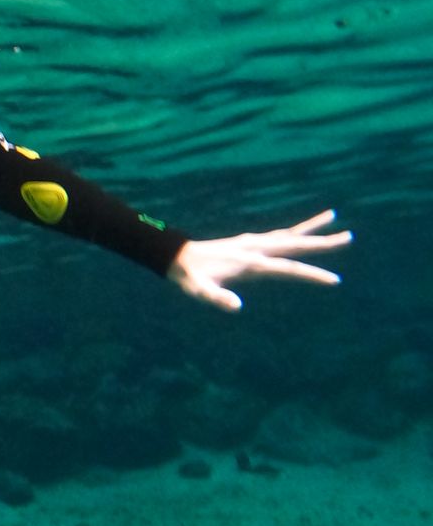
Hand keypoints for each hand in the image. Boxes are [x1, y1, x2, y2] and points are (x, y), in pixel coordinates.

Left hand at [168, 210, 351, 311]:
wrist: (176, 257)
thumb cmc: (188, 278)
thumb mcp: (199, 292)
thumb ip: (215, 298)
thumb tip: (236, 307)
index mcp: (250, 263)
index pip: (288, 269)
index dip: (312, 275)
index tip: (335, 280)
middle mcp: (255, 249)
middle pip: (295, 245)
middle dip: (322, 243)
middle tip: (349, 237)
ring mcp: (252, 243)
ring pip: (288, 235)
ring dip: (311, 229)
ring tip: (333, 218)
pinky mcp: (248, 243)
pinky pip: (276, 236)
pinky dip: (292, 232)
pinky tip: (299, 233)